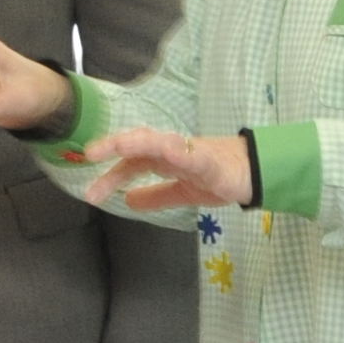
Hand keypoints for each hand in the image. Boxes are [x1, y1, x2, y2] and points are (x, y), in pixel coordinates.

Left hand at [80, 129, 254, 211]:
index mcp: (163, 158)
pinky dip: (180, 151)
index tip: (91, 190)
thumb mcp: (181, 192)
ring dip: (140, 141)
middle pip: (139, 145)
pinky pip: (193, 155)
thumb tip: (128, 201)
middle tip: (89, 154)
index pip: (132, 163)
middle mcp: (172, 150)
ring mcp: (190, 152)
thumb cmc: (215, 177)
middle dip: (114, 146)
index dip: (111, 173)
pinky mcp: (210, 161)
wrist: (253, 172)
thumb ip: (156, 196)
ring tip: (119, 145)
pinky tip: (167, 152)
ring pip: (161, 142)